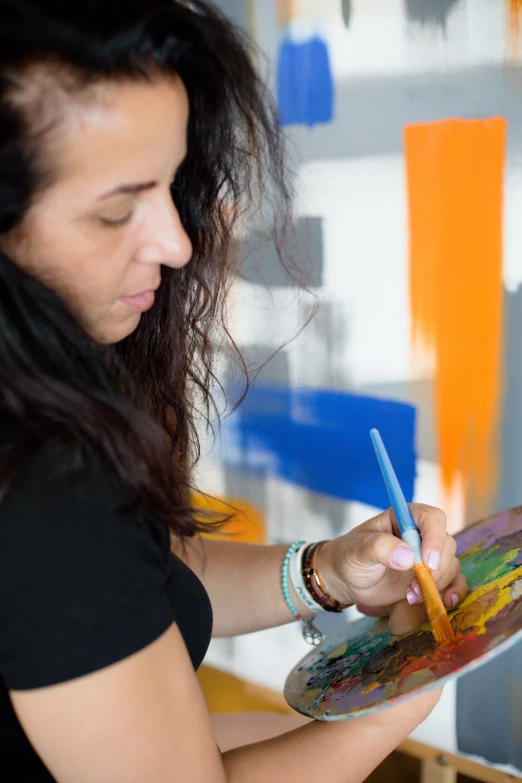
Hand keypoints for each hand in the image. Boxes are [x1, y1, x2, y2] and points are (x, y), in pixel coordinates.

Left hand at [318, 504, 466, 634]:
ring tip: (410, 596)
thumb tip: (408, 557)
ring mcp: (426, 556)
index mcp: (404, 518)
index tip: (426, 561)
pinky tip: (446, 601)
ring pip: (450, 564)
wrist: (346, 580)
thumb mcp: (358, 549)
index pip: (432, 518)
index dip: (435, 537)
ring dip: (436, 583)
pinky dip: (453, 591)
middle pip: (445, 543)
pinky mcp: (429, 577)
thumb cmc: (349, 557)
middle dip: (434, 567)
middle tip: (413, 585)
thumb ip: (379, 547)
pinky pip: (453, 581)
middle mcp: (420, 534)